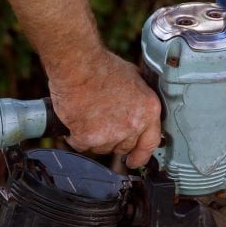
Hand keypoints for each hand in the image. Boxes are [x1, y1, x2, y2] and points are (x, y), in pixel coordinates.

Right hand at [48, 50, 161, 167]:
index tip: (134, 161)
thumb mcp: (133, 78)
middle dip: (112, 139)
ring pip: (101, 148)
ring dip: (93, 137)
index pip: (150, 143)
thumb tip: (137, 108)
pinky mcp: (88, 138)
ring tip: (88, 114)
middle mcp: (132, 125)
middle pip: (122, 147)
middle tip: (101, 123)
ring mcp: (110, 134)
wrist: (78, 65)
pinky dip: (75, 135)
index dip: (141, 155)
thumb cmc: (101, 66)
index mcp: (148, 110)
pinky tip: (75, 118)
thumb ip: (139, 100)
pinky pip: (81, 145)